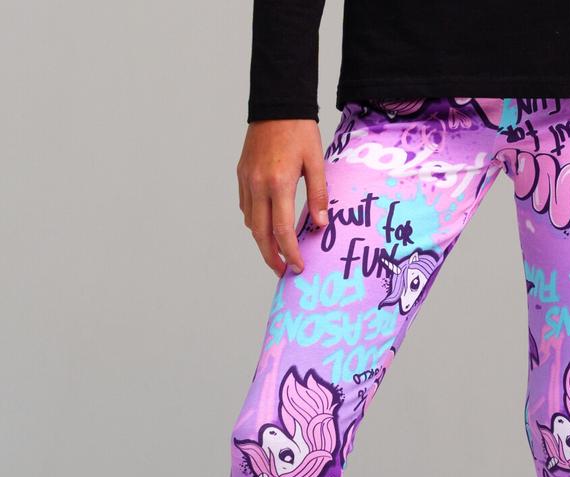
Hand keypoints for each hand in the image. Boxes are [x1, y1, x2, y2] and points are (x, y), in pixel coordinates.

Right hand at [237, 119, 328, 275]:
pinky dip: (256, 222)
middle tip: (283, 271)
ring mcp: (246, 180)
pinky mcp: (242, 174)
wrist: (276, 103)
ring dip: (262, 240)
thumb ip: (318, 195)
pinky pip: (246, 207)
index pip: (281, 230)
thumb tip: (319, 225)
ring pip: (251, 222)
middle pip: (260, 234)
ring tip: (278, 251)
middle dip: (271, 257)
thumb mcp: (316, 162)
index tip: (297, 267)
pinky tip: (268, 225)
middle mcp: (257, 184)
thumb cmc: (300, 130)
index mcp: (278, 183)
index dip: (290, 253)